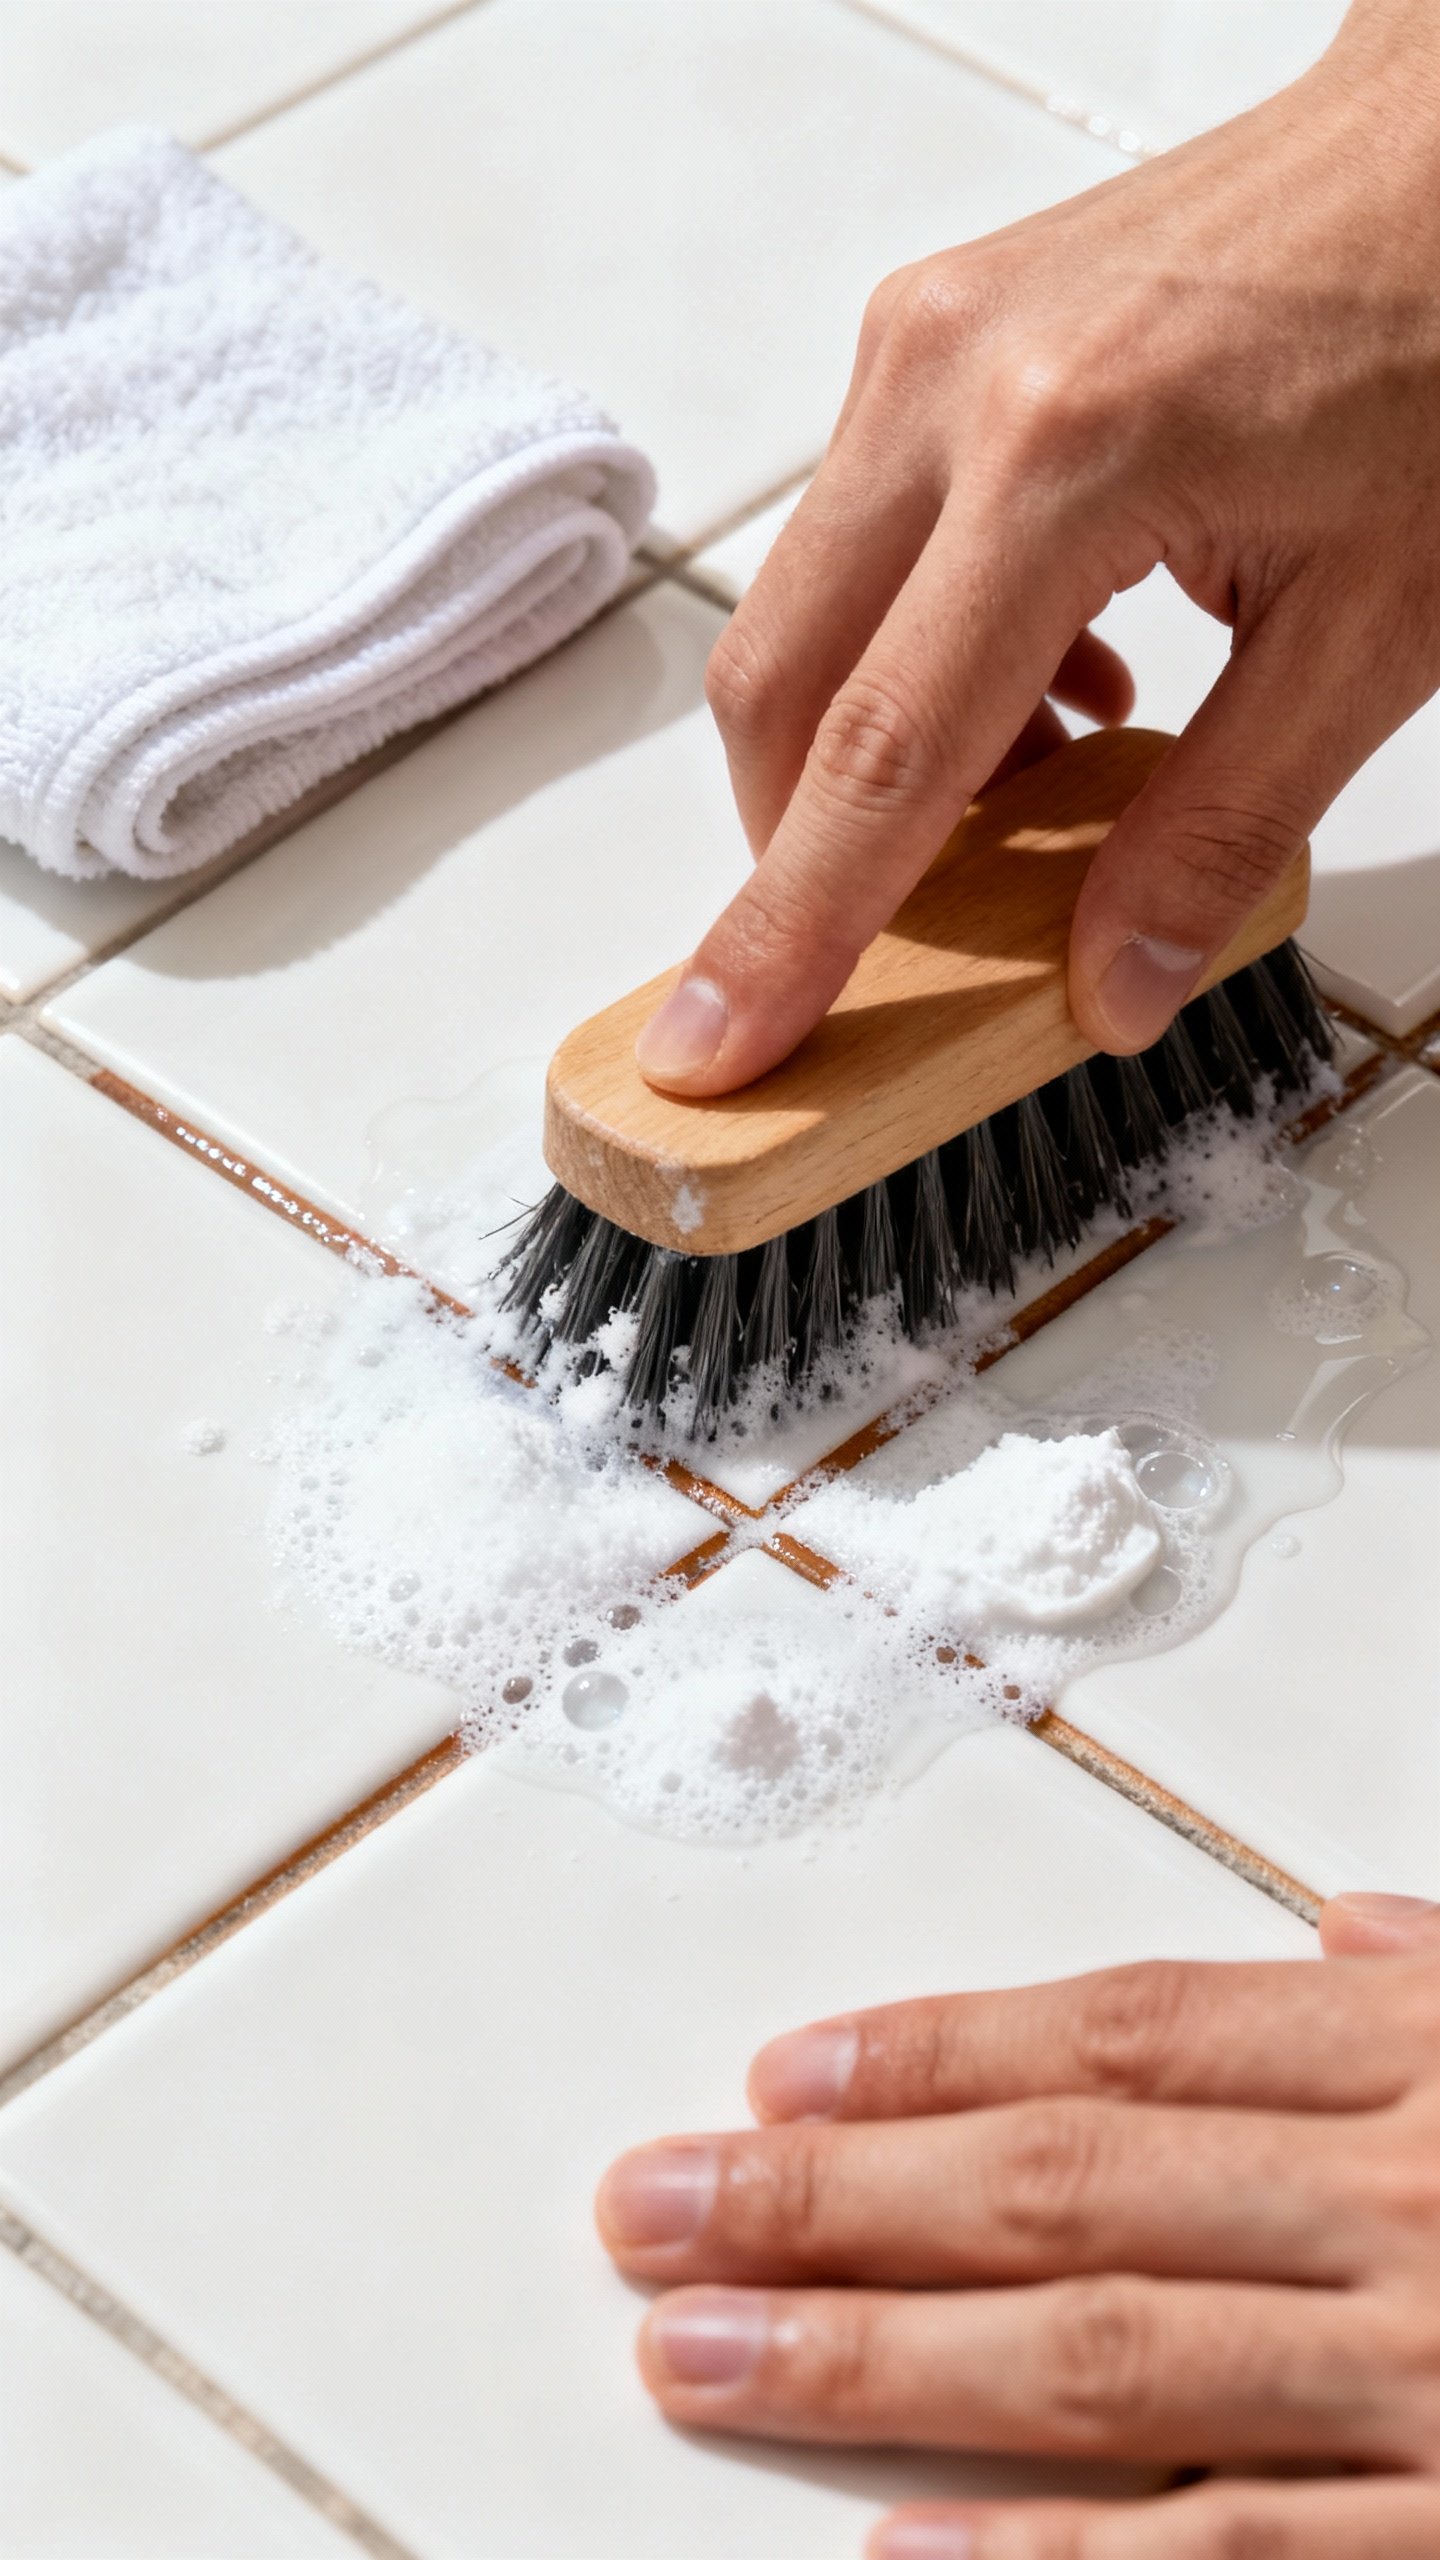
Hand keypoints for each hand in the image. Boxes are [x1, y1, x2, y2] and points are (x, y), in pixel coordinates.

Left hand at [597, 1892, 1439, 2554]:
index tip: (776, 2076)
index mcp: (1422, 2061)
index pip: (1130, 2037)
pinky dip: (1057, 2559)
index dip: (937, 2052)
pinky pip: (1231, 2551)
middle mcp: (1405, 2206)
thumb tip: (1341, 1931)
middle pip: (1066, 2184)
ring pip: (1103, 2359)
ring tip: (698, 2355)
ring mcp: (1427, 2380)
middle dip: (835, 2195)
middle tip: (659, 2210)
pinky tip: (897, 2548)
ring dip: (874, 2359)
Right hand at [635, 0, 1439, 1096]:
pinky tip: (1039, 689)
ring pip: (800, 616)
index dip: (792, 926)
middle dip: (802, 849)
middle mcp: (950, 381)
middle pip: (780, 688)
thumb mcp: (1379, 629)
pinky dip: (906, 658)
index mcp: (1065, 456)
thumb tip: (1114, 983)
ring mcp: (921, 346)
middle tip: (875, 950)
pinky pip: (852, 544)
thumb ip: (1227, 825)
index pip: (880, 758)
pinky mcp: (928, 338)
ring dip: (869, 751)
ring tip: (1018, 801)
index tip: (715, 1043)